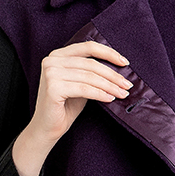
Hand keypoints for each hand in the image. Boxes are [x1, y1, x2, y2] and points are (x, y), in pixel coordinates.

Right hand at [12, 39, 132, 175]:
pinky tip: (110, 99)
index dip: (109, 53)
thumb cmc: (65, 106)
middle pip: (91, 63)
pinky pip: (84, 89)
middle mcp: (52, 60)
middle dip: (113, 75)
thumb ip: (92, 72)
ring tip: (122, 93)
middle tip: (127, 85)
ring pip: (89, 77)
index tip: (125, 63)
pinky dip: (100, 94)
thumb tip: (119, 68)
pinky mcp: (52, 87)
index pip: (88, 47)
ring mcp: (50, 73)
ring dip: (110, 86)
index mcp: (58, 55)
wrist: (47, 128)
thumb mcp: (81, 83)